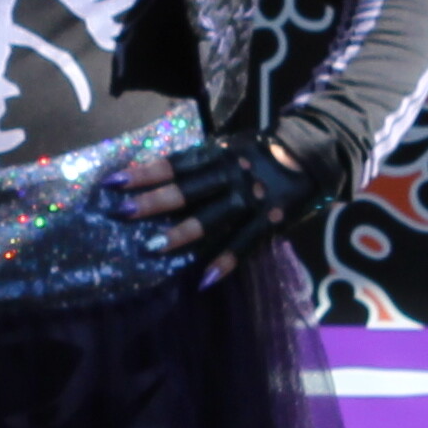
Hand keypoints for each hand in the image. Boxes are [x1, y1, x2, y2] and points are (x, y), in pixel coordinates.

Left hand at [122, 134, 334, 280]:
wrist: (314, 154)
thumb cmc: (263, 153)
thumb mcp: (231, 147)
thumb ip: (202, 162)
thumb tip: (158, 175)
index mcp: (218, 155)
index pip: (175, 164)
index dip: (144, 172)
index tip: (113, 182)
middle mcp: (230, 175)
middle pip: (185, 189)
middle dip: (152, 201)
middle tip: (121, 212)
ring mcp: (250, 199)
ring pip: (210, 218)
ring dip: (179, 234)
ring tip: (151, 249)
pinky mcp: (269, 220)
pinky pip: (244, 244)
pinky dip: (224, 262)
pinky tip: (203, 280)